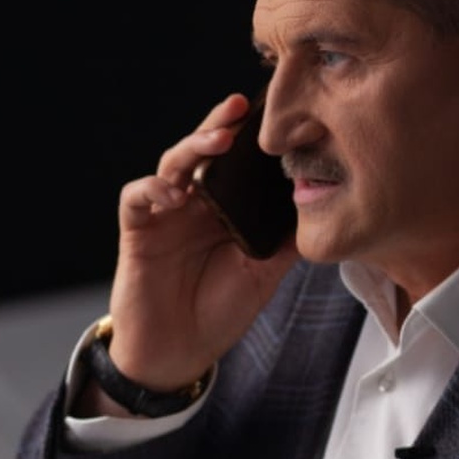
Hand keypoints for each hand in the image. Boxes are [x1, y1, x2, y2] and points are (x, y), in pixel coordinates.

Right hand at [104, 93, 298, 392]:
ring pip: (173, 163)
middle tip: (242, 106)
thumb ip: (285, 239)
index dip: (253, 137)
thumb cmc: (220, 309)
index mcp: (226, 206)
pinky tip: (174, 192)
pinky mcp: (137, 230)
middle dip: (221, 125)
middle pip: (204, 150)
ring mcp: (164, 213)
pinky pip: (137, 197)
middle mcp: (195, 201)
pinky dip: (153, 189)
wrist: (179, 353)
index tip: (279, 114)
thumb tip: (321, 205)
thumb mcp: (265, 272)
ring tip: (218, 141)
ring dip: (193, 147)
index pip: (238, 161)